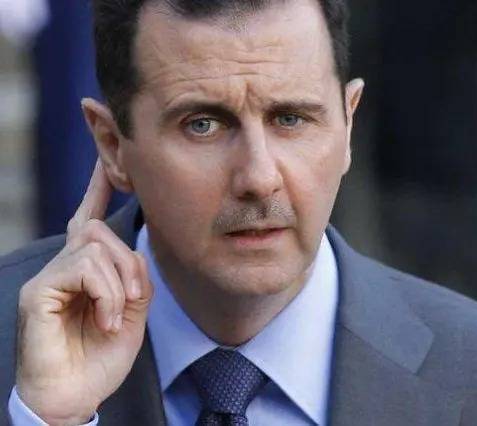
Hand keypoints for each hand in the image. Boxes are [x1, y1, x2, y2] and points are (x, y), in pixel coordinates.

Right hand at [16, 160, 152, 424]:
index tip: (106, 160)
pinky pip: (83, 267)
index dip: (96, 189)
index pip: (90, 220)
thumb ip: (133, 278)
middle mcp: (64, 267)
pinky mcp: (40, 291)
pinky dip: (105, 293)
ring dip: (119, 283)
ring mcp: (49, 277)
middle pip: (101, 231)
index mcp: (87, 271)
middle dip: (129, 262)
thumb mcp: (131, 314)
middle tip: (135, 298)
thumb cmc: (100, 359)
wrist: (76, 397)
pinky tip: (104, 319)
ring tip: (115, 317)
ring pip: (96, 247)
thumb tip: (132, 252)